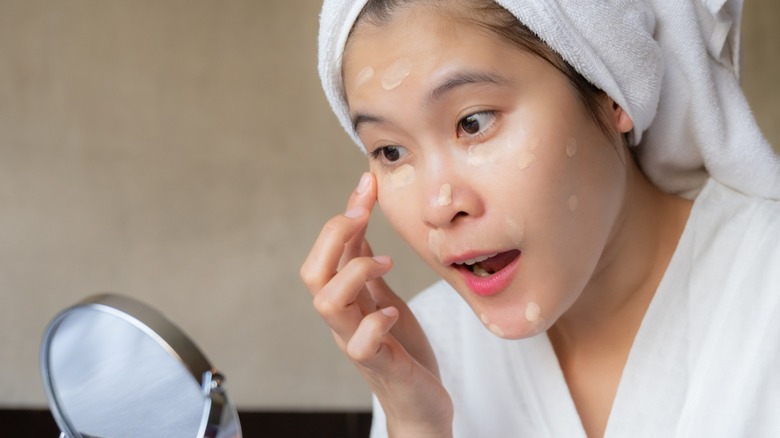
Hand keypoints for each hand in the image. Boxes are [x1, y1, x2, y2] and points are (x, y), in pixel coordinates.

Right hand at [301, 172, 452, 436]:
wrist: (419, 403)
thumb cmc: (401, 350)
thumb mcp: (384, 296)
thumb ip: (366, 265)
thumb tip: (357, 222)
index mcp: (347, 299)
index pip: (329, 250)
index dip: (346, 212)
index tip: (368, 182)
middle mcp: (344, 319)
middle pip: (313, 274)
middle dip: (333, 236)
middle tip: (363, 215)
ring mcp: (357, 341)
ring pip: (326, 304)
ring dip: (353, 273)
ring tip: (386, 263)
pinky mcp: (379, 365)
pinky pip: (360, 344)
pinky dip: (374, 322)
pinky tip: (392, 312)